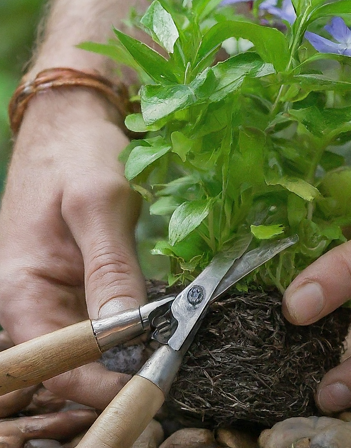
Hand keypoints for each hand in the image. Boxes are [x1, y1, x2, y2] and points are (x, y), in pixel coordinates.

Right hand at [0, 88, 146, 408]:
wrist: (73, 126)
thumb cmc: (77, 155)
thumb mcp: (97, 205)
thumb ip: (109, 267)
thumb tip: (125, 331)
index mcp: (19, 288)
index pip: (56, 362)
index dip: (100, 384)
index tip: (151, 386)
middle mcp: (30, 299)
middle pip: (73, 359)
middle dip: (119, 372)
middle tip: (169, 370)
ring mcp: (54, 291)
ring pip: (89, 341)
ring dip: (126, 351)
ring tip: (170, 348)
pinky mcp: (76, 279)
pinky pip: (99, 315)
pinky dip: (126, 325)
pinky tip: (156, 323)